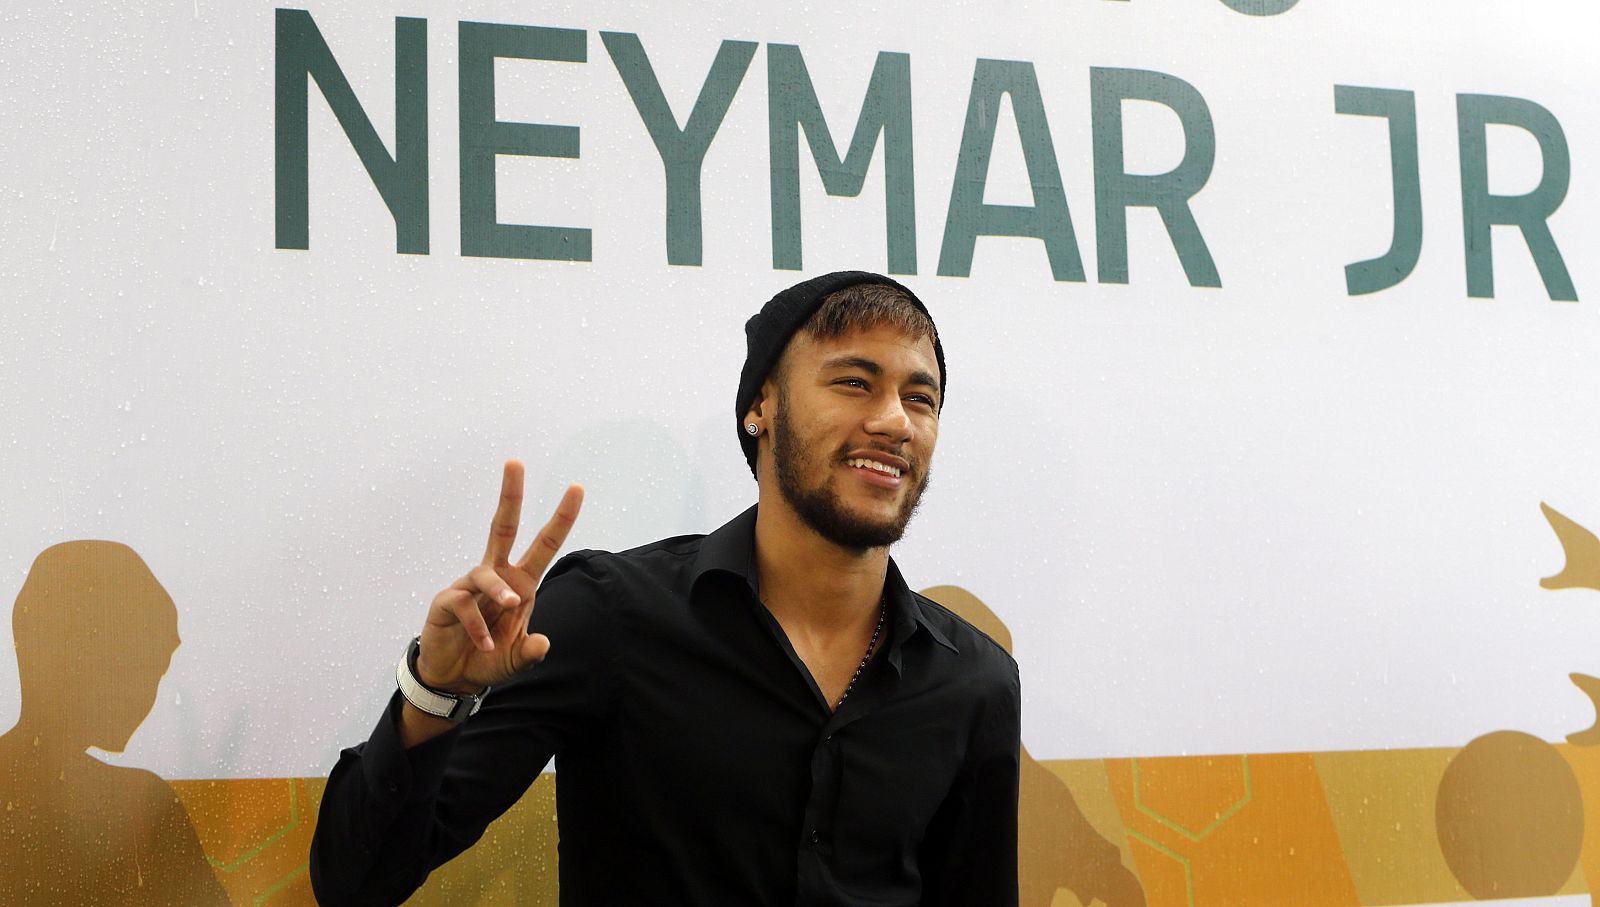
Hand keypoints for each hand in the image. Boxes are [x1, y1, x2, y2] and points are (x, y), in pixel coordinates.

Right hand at [416, 460, 583, 693]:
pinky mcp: (447, 601)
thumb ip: (531, 652)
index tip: (577, 488)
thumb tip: (543, 643)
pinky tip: (485, 645)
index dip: (561, 518)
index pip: (544, 544)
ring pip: (486, 573)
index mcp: (520, 583)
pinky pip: (465, 605)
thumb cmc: (489, 658)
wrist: (453, 677)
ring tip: (509, 609)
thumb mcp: (518, 658)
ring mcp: (470, 586)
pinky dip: (479, 628)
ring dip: (499, 591)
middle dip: (511, 495)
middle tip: (515, 461)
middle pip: (503, 527)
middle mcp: (496, 577)